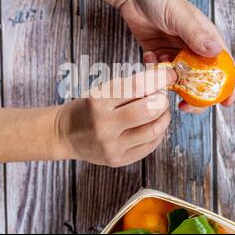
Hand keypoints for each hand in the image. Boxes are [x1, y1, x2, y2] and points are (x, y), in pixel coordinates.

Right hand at [56, 68, 176, 166]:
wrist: (65, 135)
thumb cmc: (86, 108)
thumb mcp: (101, 90)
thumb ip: (129, 86)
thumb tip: (161, 78)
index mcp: (98, 102)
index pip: (137, 87)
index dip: (158, 78)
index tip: (169, 74)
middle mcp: (104, 126)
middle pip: (149, 110)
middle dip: (162, 99)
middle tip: (161, 95)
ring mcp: (112, 146)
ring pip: (154, 130)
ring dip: (164, 116)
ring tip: (159, 109)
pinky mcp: (119, 160)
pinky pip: (150, 145)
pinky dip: (158, 131)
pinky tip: (152, 124)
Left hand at [120, 0, 234, 112]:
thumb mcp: (179, 15)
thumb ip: (195, 34)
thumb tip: (216, 52)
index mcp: (205, 37)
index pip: (223, 64)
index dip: (227, 85)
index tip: (226, 103)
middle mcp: (192, 47)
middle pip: (202, 79)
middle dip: (197, 95)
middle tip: (187, 107)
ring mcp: (175, 52)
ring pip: (180, 79)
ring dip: (172, 84)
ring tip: (162, 81)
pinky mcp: (157, 54)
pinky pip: (159, 72)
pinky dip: (154, 70)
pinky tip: (148, 56)